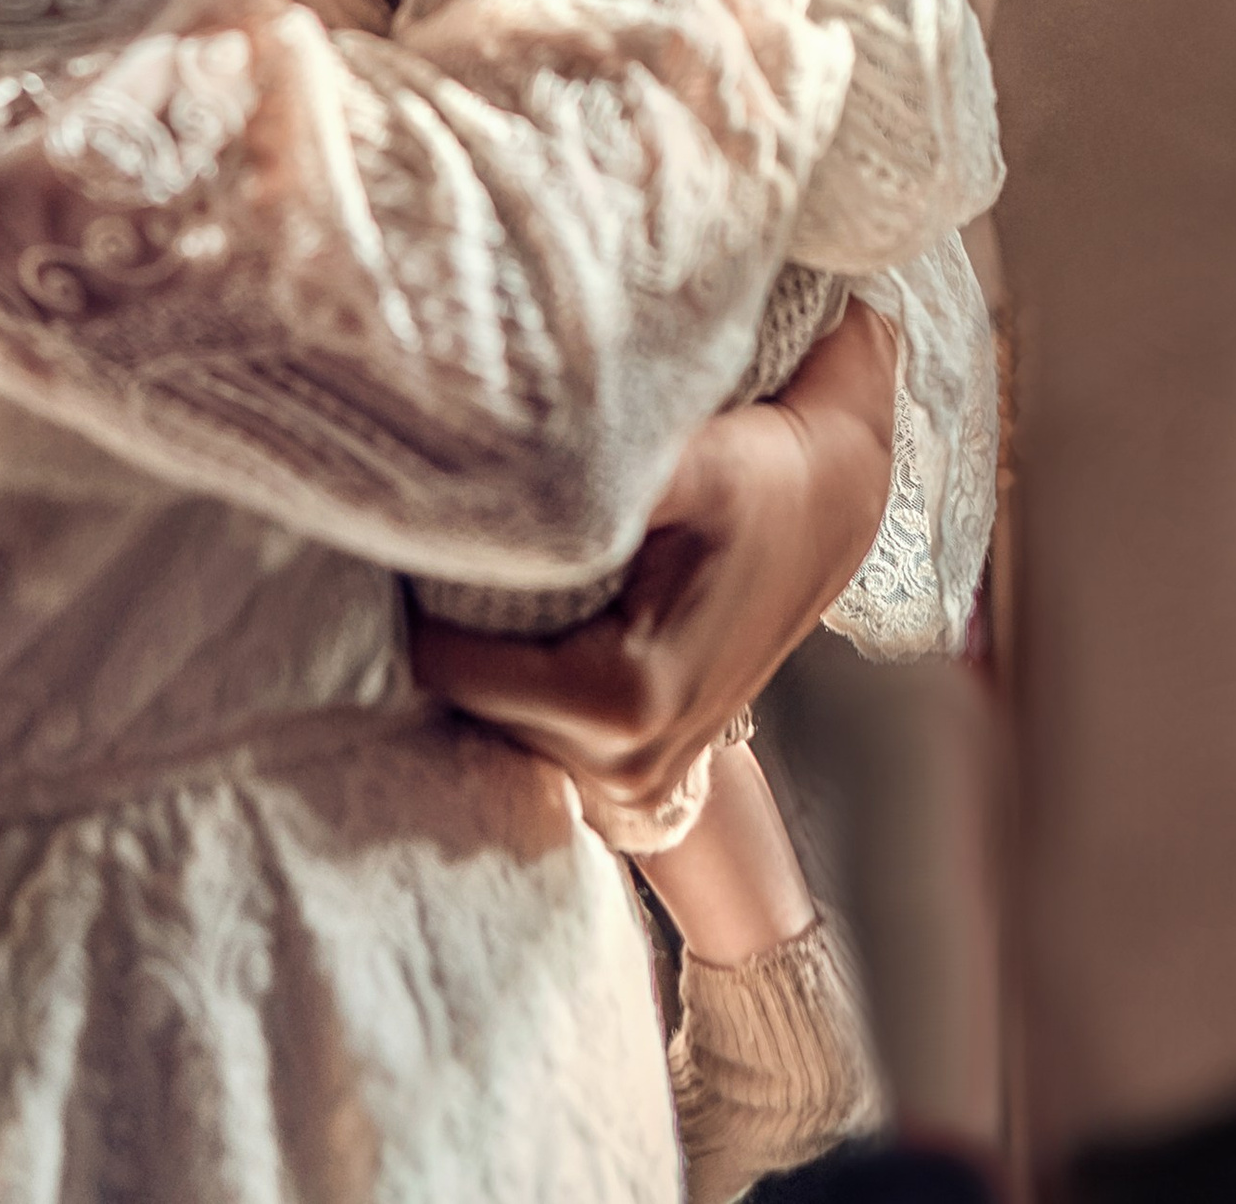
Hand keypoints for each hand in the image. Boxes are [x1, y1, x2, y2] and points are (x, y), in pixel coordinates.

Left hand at [409, 300, 897, 801]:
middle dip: (442, 619)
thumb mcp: (692, 458)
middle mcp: (625, 766)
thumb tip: (496, 454)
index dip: (419, 591)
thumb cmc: (762, 474)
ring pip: (493, 715)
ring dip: (478, 646)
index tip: (404, 526)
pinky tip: (521, 607)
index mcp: (624, 700)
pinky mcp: (634, 771)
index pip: (446, 664)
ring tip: (479, 562)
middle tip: (425, 534)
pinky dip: (515, 672)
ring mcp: (633, 780)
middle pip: (463, 697)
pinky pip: (532, 726)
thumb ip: (600, 467)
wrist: (831, 506)